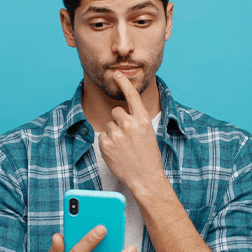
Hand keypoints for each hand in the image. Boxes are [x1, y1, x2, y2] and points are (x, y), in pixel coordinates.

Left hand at [97, 71, 166, 193]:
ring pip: (109, 125)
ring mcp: (116, 134)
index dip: (123, 82)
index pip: (131, 95)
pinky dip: (107, 143)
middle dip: (119, 121)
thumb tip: (122, 114)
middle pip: (116, 112)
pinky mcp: (105, 144)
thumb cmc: (148, 156)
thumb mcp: (148, 132)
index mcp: (142, 119)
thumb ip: (136, 120)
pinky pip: (102, 137)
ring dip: (114, 133)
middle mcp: (129, 124)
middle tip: (127, 136)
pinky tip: (117, 152)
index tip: (116, 74)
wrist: (145, 177)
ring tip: (124, 147)